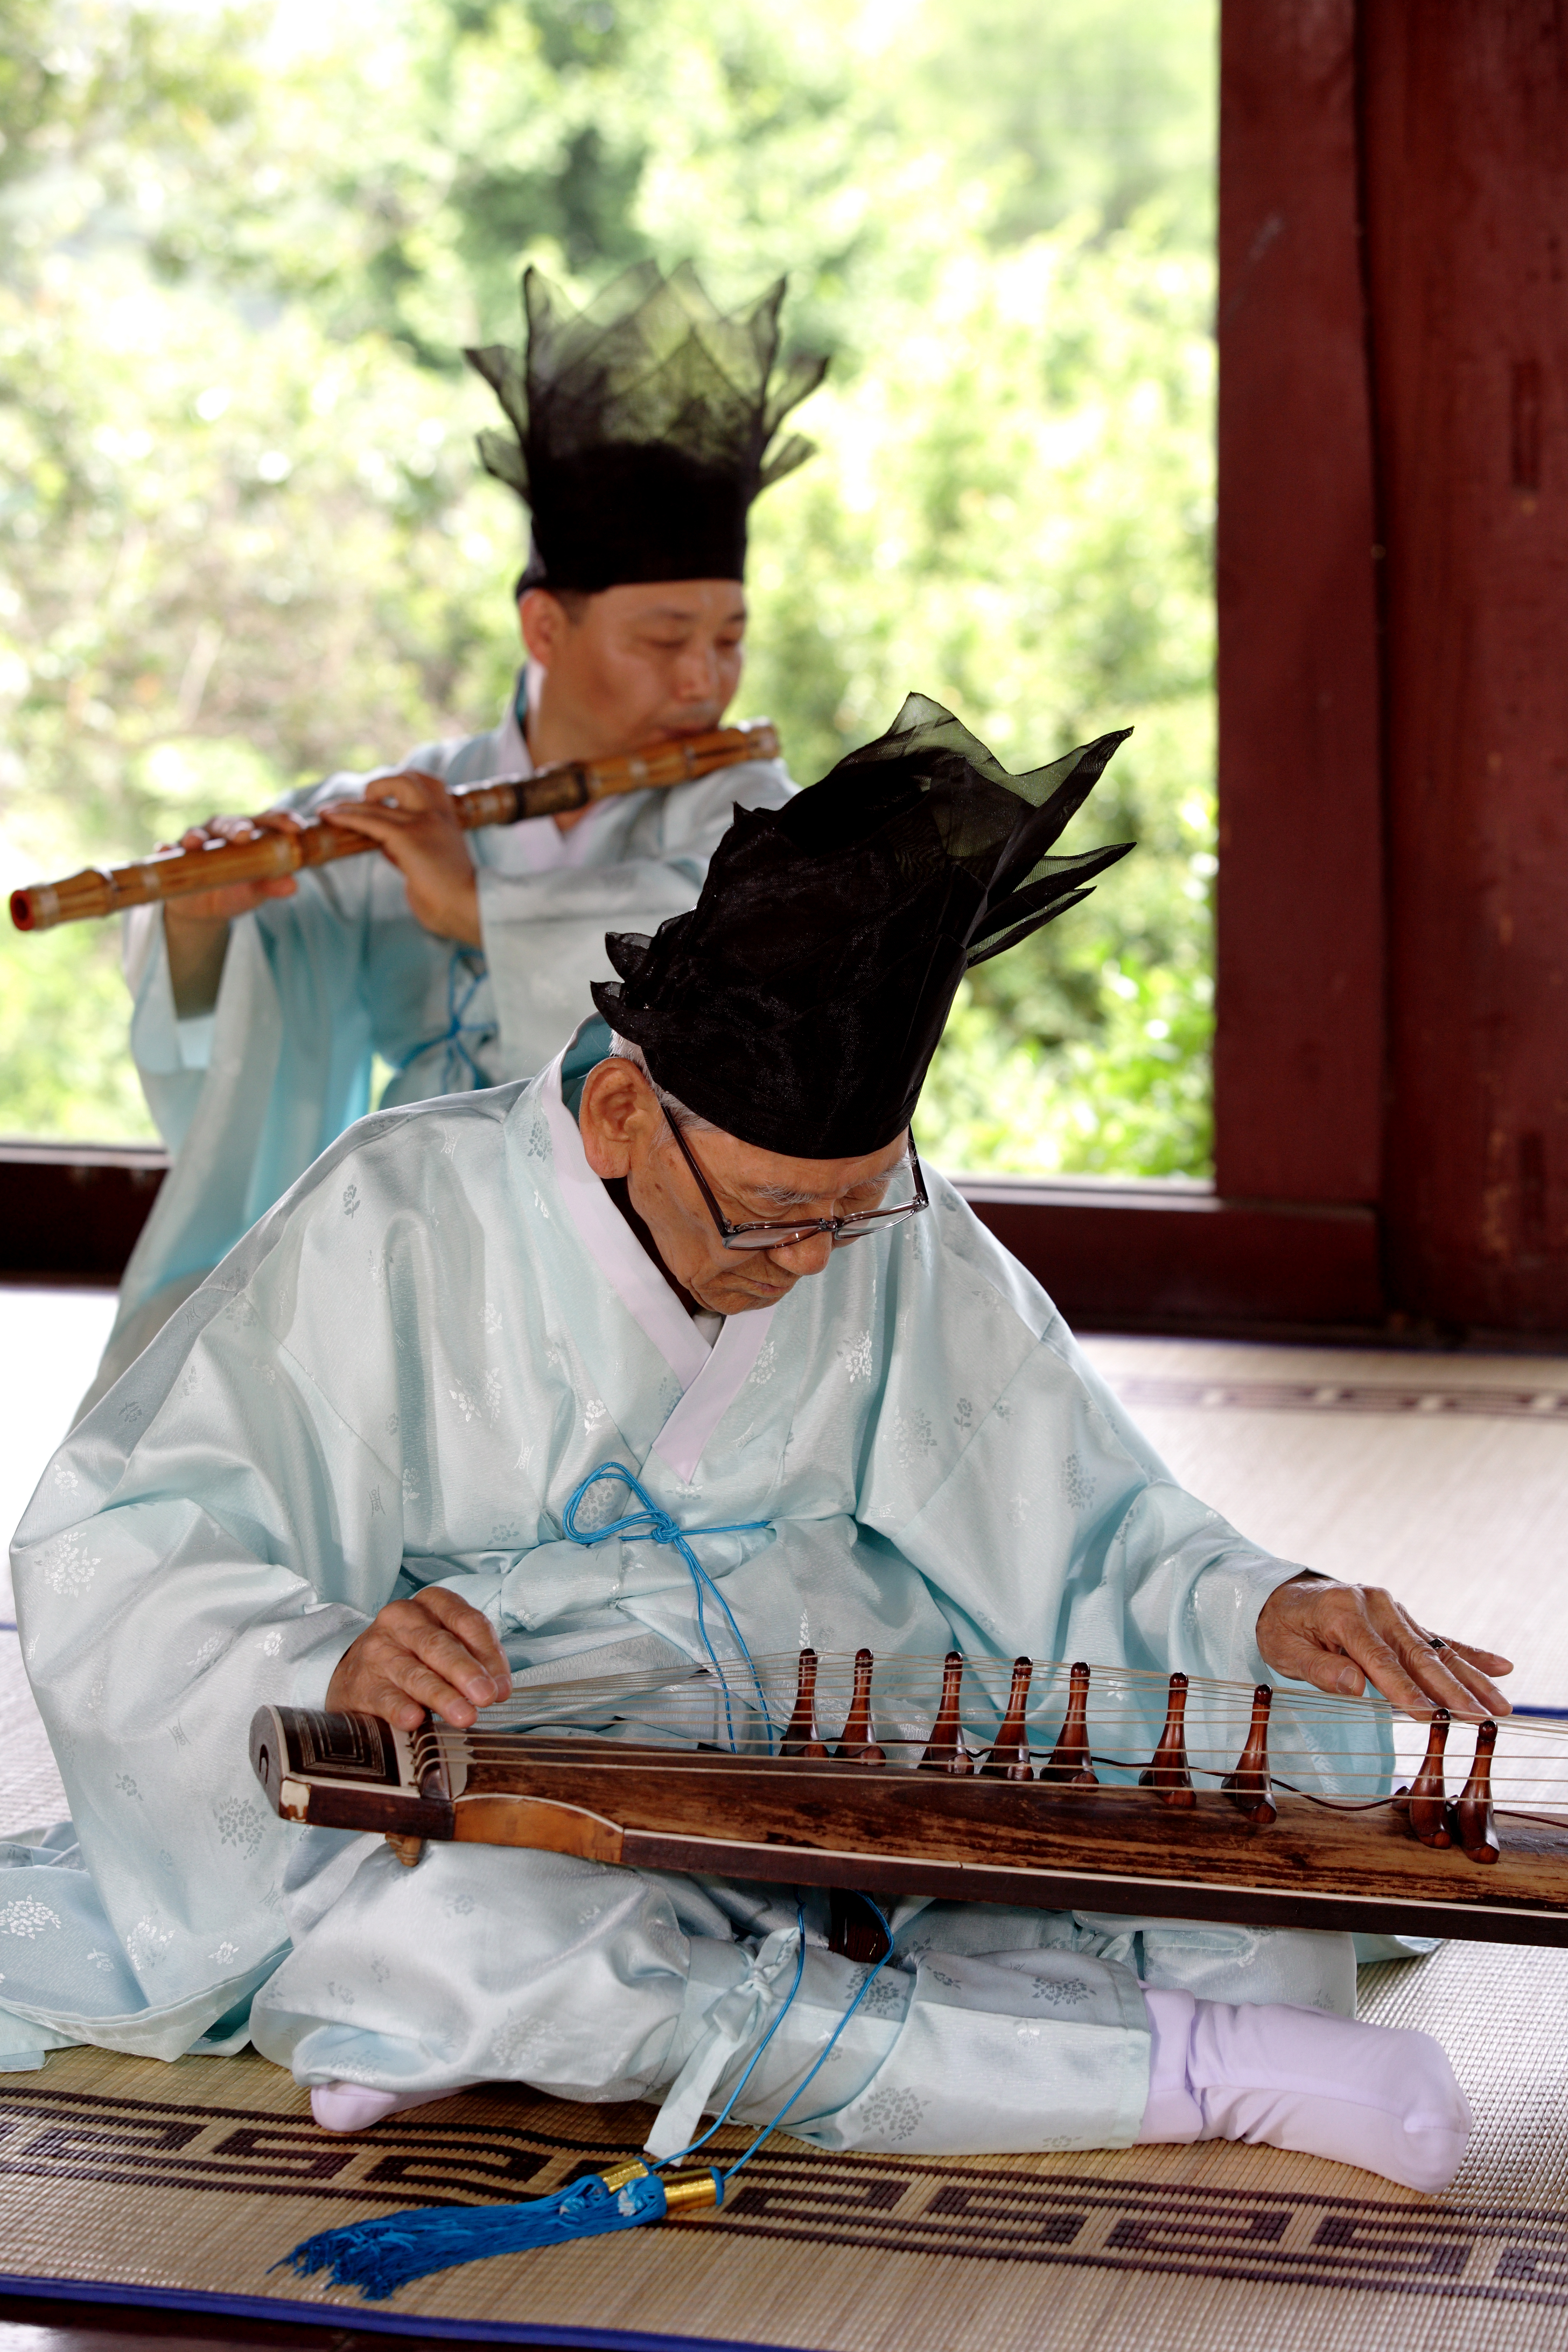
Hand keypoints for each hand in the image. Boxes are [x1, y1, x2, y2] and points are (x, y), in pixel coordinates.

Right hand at [161, 808, 304, 927]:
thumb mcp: (257, 890)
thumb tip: (293, 885)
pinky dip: (166, 850)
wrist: (207, 908)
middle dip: (236, 827)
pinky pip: (169, 851)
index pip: (268, 821)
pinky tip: (163, 850)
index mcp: (251, 833)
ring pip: (198, 833)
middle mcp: (224, 831)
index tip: (297, 827)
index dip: (282, 820)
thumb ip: (273, 885)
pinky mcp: (176, 856)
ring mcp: (199, 842)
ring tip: (195, 842)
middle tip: (243, 834)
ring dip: (196, 836)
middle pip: (231, 823)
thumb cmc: (238, 889)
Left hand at [320, 768, 480, 944]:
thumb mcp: (432, 867)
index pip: (428, 786)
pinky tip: (329, 817)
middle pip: (408, 778)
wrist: (471, 908)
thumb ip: (411, 853)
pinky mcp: (408, 838)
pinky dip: (346, 817)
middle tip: (366, 806)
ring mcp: (423, 824)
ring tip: (330, 811)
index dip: (404, 786)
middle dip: (381, 785)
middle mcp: (437, 816)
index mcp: (448, 822)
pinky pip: (370, 820)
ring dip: (352, 803)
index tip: (384, 801)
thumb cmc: (455, 900)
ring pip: (382, 797)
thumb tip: (387, 848)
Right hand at [325, 1589, 511, 1730]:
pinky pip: (384, 1696)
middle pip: (438, 1645)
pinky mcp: (360, 1682)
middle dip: (465, 1672)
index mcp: (432, 1603)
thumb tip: (499, 1688)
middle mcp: (402, 1619)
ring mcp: (378, 1650)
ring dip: (442, 1696)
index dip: (488, 1654)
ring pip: (414, 1673)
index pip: (466, 1621)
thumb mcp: (445, 1643)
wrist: (356, 1670)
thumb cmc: (414, 1654)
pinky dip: (400, 1708)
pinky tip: (415, 1719)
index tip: (501, 1685)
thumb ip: (475, 1660)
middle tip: (486, 1696)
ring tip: (463, 1716)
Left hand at [1256, 1574, 1511, 1719]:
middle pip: (1417, 1654)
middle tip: (1480, 1716)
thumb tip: (1357, 1686)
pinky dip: (1469, 1655)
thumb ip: (1319, 1668)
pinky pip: (1439, 1638)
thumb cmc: (1281, 1627)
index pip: (1379, 1659)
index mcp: (1344, 1611)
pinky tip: (1501, 1667)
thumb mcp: (1284, 1649)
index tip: (1429, 1714)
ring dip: (1470, 1679)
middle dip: (1450, 1689)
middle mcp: (1375, 1605)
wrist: (1282, 1595)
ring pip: (1435, 1650)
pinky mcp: (1402, 1618)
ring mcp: (1392, 1609)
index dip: (1404, 1689)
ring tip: (1501, 1704)